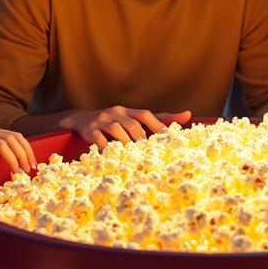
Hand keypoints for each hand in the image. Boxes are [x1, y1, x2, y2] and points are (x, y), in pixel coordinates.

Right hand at [61, 107, 192, 150]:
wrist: (79, 120)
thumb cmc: (112, 123)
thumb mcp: (132, 119)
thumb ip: (157, 119)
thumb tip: (187, 115)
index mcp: (127, 111)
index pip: (144, 114)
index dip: (156, 124)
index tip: (167, 137)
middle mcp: (115, 113)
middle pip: (132, 124)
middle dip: (141, 138)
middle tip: (149, 152)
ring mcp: (102, 120)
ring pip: (116, 130)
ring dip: (125, 143)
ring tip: (132, 155)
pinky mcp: (89, 130)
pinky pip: (98, 139)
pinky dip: (106, 148)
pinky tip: (111, 157)